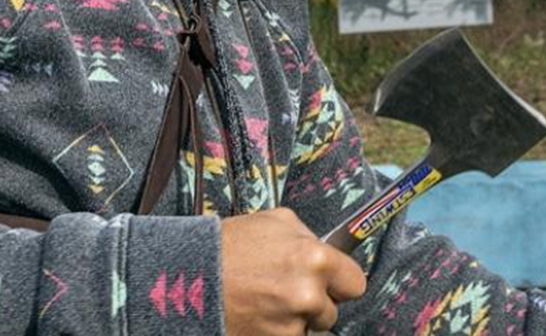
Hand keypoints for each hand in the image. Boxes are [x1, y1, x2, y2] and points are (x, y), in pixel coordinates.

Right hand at [220, 207, 366, 335]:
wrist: (189, 277)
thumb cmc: (230, 245)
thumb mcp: (276, 221)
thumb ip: (309, 237)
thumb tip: (329, 250)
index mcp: (316, 259)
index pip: (355, 283)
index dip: (341, 281)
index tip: (331, 281)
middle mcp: (308, 295)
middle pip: (332, 311)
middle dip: (316, 303)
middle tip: (288, 290)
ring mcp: (291, 325)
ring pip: (309, 328)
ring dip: (295, 319)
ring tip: (267, 301)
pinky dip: (276, 330)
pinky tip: (258, 314)